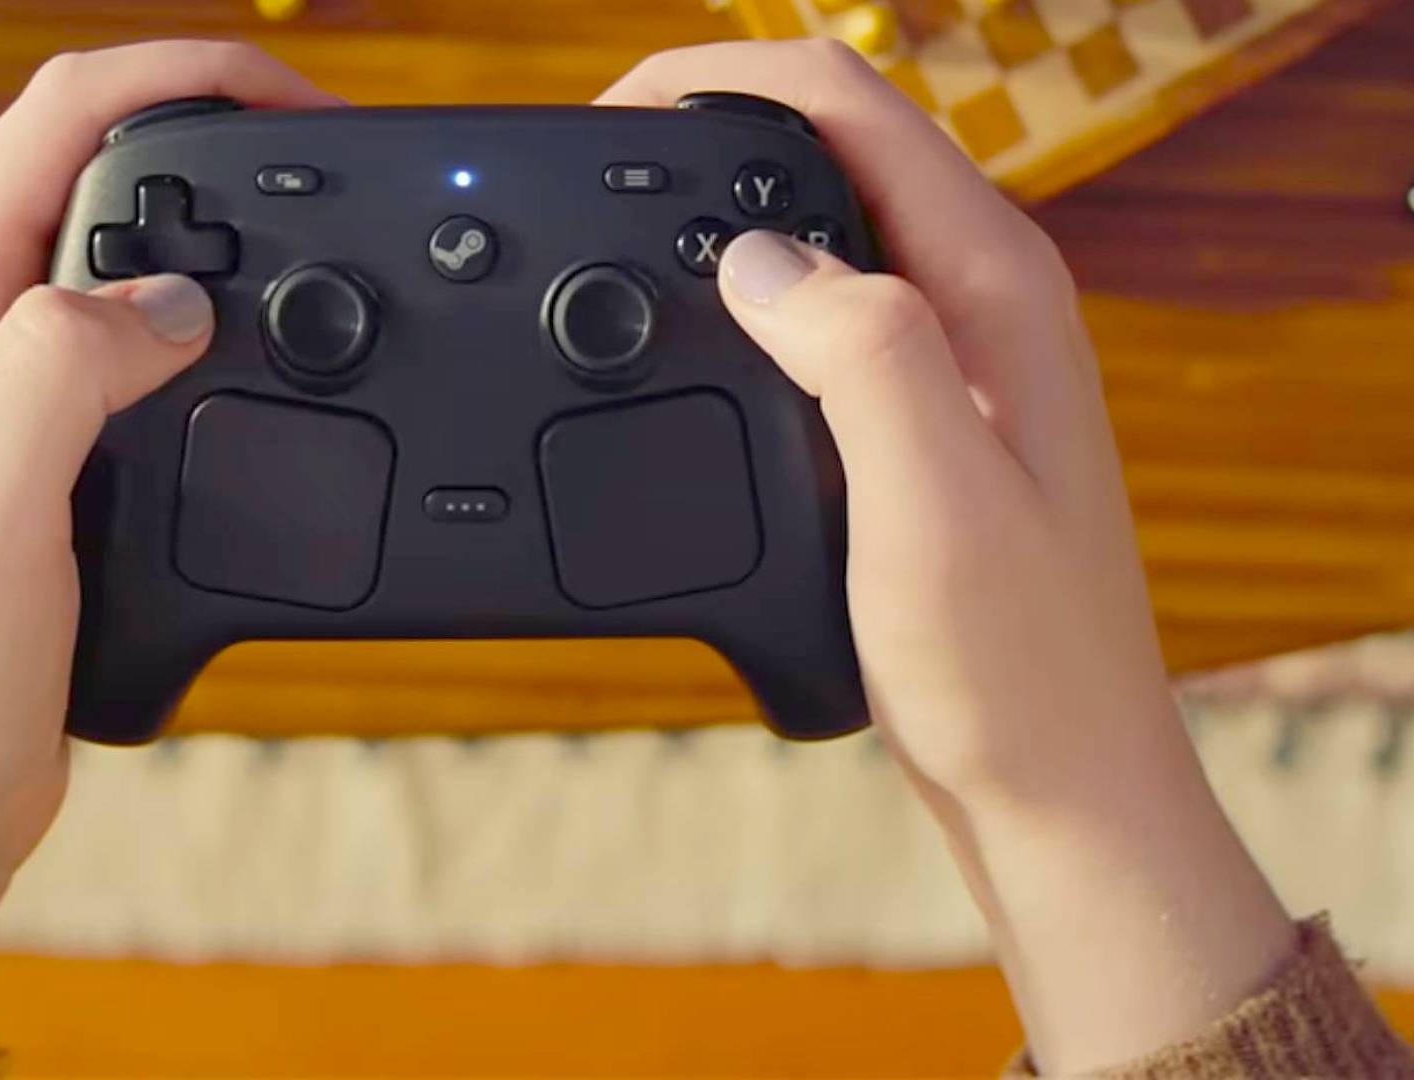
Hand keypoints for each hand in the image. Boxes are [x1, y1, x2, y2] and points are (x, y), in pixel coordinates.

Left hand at [0, 42, 337, 1066]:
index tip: (294, 101)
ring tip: (315, 240)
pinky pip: (146, 346)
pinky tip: (265, 357)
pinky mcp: (57, 450)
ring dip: (221, 228)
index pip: (58, 119)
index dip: (183, 77)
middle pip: (99, 161)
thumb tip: (175, 298)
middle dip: (216, 135)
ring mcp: (14, 388)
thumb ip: (63, 373)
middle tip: (325, 162)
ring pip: (132, 253)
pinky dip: (218, 325)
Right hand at [601, 42, 1292, 1072]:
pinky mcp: (921, 413)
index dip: (722, 83)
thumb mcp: (929, 502)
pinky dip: (747, 290)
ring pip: (825, 222)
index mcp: (994, 288)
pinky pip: (822, 307)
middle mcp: (982, 300)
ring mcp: (954, 355)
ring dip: (726, 204)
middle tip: (599, 162)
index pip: (852, 107)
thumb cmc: (1011, 666)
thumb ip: (856, 352)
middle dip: (713, 126)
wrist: (1053, 780)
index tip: (613, 116)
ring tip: (625, 223)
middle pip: (836, 142)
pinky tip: (697, 328)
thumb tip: (753, 257)